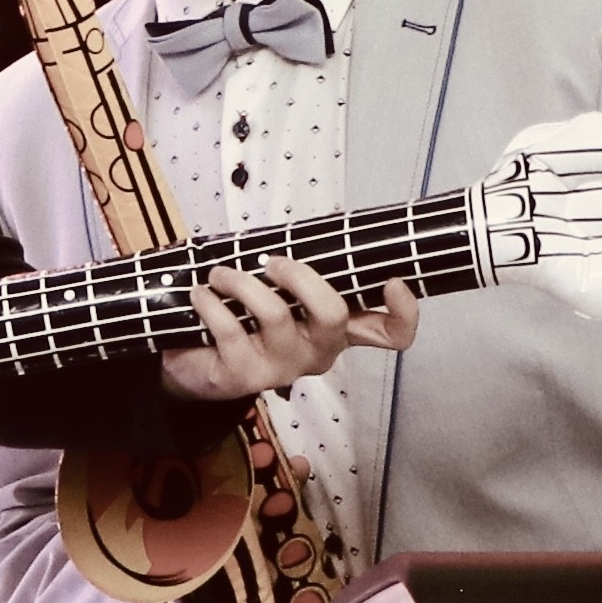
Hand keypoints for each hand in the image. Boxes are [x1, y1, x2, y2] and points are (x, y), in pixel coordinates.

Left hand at [159, 253, 416, 403]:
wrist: (197, 365)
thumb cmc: (245, 318)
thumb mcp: (281, 292)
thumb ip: (303, 269)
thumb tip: (316, 225)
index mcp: (338, 330)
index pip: (391, 334)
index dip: (404, 312)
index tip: (392, 280)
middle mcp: (318, 352)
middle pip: (332, 314)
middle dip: (300, 275)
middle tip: (270, 262)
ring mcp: (283, 368)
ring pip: (275, 315)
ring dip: (241, 282)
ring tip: (220, 274)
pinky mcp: (244, 376)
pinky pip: (229, 328)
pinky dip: (210, 302)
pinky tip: (202, 295)